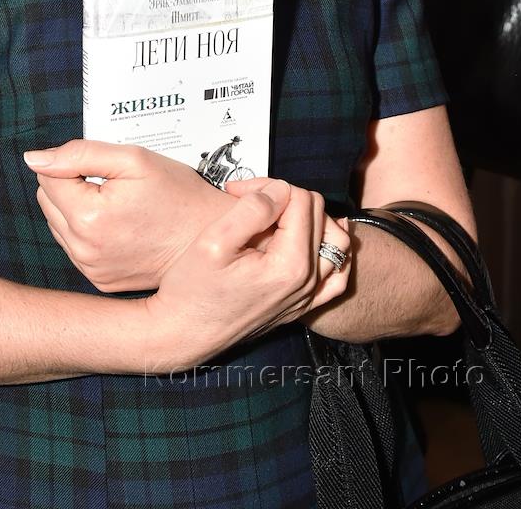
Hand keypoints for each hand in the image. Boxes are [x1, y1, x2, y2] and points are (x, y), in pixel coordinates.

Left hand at [25, 140, 233, 291]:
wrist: (209, 238)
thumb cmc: (177, 195)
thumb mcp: (134, 160)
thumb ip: (79, 154)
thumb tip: (34, 159)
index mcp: (88, 218)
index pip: (47, 176)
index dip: (76, 165)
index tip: (107, 169)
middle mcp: (84, 250)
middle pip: (48, 200)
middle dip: (72, 186)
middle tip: (115, 186)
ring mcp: (91, 270)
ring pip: (58, 223)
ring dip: (78, 209)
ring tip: (118, 206)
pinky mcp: (100, 281)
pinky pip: (75, 246)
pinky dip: (88, 231)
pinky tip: (118, 225)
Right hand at [144, 179, 351, 371]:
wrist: (184, 333)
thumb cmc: (192, 290)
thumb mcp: (214, 241)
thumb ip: (251, 210)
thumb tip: (279, 191)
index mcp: (290, 265)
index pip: (299, 199)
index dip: (267, 186)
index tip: (236, 192)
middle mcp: (307, 282)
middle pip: (318, 213)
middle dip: (284, 197)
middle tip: (248, 200)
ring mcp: (308, 297)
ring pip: (335, 239)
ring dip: (309, 218)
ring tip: (276, 215)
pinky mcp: (302, 305)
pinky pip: (336, 273)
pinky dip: (329, 250)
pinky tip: (309, 240)